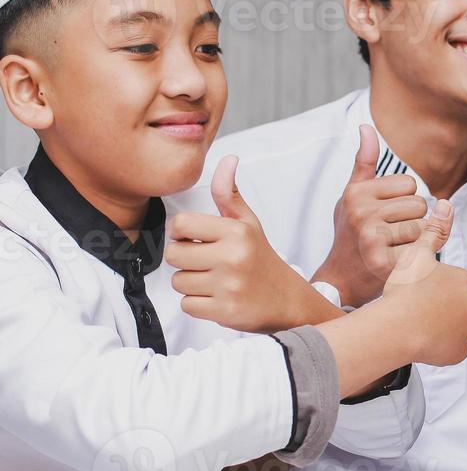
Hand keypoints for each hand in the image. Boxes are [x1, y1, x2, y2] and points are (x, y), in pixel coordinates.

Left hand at [168, 156, 328, 333]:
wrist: (290, 301)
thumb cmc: (262, 259)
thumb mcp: (249, 224)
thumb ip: (230, 194)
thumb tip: (229, 159)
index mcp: (236, 232)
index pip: (180, 225)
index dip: (182, 234)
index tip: (198, 241)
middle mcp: (233, 257)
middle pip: (173, 255)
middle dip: (185, 261)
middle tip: (207, 264)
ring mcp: (229, 286)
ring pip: (178, 282)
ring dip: (192, 284)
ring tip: (215, 282)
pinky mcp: (225, 311)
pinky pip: (187, 306)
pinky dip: (198, 305)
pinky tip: (218, 299)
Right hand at [312, 125, 428, 307]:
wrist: (341, 278)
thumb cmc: (351, 232)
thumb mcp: (353, 195)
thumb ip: (365, 162)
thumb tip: (367, 127)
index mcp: (357, 192)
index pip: (409, 183)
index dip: (404, 200)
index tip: (386, 214)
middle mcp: (362, 212)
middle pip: (420, 205)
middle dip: (412, 220)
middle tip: (390, 234)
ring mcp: (371, 237)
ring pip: (424, 227)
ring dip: (416, 239)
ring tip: (393, 247)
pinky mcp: (384, 261)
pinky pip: (424, 248)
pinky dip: (418, 257)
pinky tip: (398, 261)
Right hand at [379, 200, 466, 366]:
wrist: (397, 326)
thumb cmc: (404, 289)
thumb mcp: (417, 254)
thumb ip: (433, 231)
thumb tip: (446, 203)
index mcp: (465, 280)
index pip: (451, 283)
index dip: (431, 286)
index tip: (415, 291)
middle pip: (455, 305)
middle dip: (439, 307)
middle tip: (413, 307)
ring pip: (453, 327)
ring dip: (439, 326)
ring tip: (415, 323)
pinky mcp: (461, 352)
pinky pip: (450, 347)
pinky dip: (438, 346)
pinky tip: (420, 340)